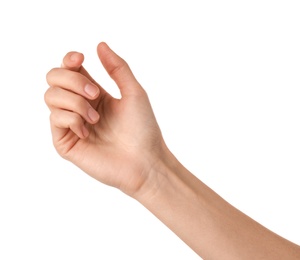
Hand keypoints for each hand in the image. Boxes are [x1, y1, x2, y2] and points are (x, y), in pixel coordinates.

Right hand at [44, 42, 165, 196]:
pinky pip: (55, 119)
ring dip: (75, 102)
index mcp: (94, 94)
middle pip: (54, 78)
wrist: (145, 161)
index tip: (80, 58)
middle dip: (72, 80)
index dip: (69, 59)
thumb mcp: (134, 92)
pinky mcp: (66, 142)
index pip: (70, 69)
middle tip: (95, 95)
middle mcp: (80, 107)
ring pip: (51, 96)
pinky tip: (88, 132)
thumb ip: (117, 68)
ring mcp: (71, 124)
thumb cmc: (143, 129)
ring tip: (96, 119)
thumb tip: (99, 44)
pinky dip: (71, 119)